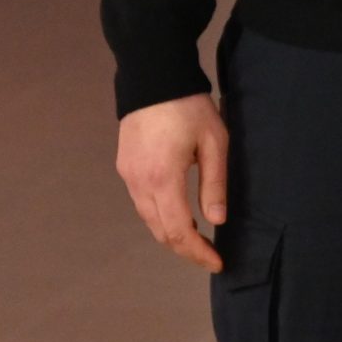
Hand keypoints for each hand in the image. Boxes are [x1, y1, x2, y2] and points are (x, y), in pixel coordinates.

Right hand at [116, 93, 229, 271]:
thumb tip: (216, 221)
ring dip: (171, 233)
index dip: (197, 252)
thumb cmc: (190, 107)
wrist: (153, 78)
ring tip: (198, 239)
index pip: (177, 230)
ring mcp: (128, 176)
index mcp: (163, 179)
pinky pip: (141, 202)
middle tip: (210, 255)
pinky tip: (178, 214)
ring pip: (147, 218)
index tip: (217, 262)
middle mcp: (139, 183)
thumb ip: (215, 183)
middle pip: (159, 230)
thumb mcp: (214, 142)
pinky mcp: (125, 167)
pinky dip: (160, 216)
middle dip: (185, 248)